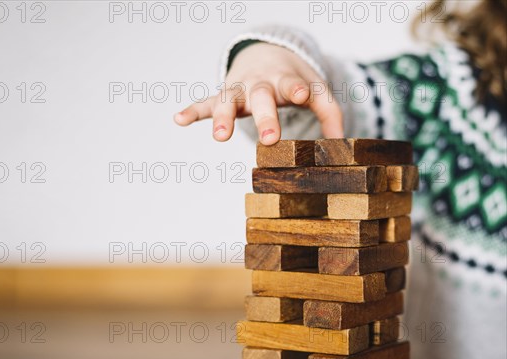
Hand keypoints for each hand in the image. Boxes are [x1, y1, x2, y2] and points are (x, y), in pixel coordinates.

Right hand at [174, 42, 343, 144]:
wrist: (265, 54)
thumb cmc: (291, 79)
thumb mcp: (313, 88)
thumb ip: (329, 112)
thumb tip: (341, 144)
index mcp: (286, 80)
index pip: (293, 83)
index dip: (298, 88)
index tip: (301, 95)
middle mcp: (261, 84)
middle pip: (261, 97)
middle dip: (265, 117)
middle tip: (269, 138)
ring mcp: (239, 90)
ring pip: (229, 101)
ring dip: (223, 118)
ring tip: (219, 136)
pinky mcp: (222, 96)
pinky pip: (205, 104)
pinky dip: (192, 111)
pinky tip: (178, 119)